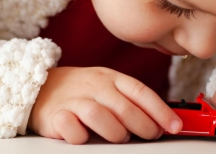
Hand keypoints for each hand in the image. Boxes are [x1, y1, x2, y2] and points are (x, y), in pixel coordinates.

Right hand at [29, 67, 181, 143]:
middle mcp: (95, 86)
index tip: (175, 126)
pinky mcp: (56, 115)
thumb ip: (130, 101)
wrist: (40, 86)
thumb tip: (160, 121)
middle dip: (144, 126)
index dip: (161, 111)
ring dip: (115, 132)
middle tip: (150, 136)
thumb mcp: (108, 87)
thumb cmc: (81, 90)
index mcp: (111, 78)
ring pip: (100, 116)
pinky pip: (72, 128)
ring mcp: (75, 100)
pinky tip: (86, 136)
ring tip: (119, 138)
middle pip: (125, 107)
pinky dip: (81, 136)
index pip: (141, 92)